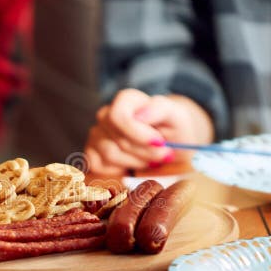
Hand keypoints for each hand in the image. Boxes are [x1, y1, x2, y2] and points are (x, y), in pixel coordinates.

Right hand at [84, 89, 213, 175]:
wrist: (170, 147)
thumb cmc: (174, 130)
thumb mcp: (178, 116)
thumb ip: (161, 109)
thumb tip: (139, 115)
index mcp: (125, 100)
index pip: (118, 117)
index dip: (139, 135)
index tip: (160, 142)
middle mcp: (106, 115)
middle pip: (118, 140)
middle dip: (144, 152)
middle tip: (164, 155)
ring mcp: (96, 134)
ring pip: (110, 155)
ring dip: (136, 162)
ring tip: (151, 160)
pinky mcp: (92, 154)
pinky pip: (100, 167)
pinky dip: (121, 171)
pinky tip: (134, 165)